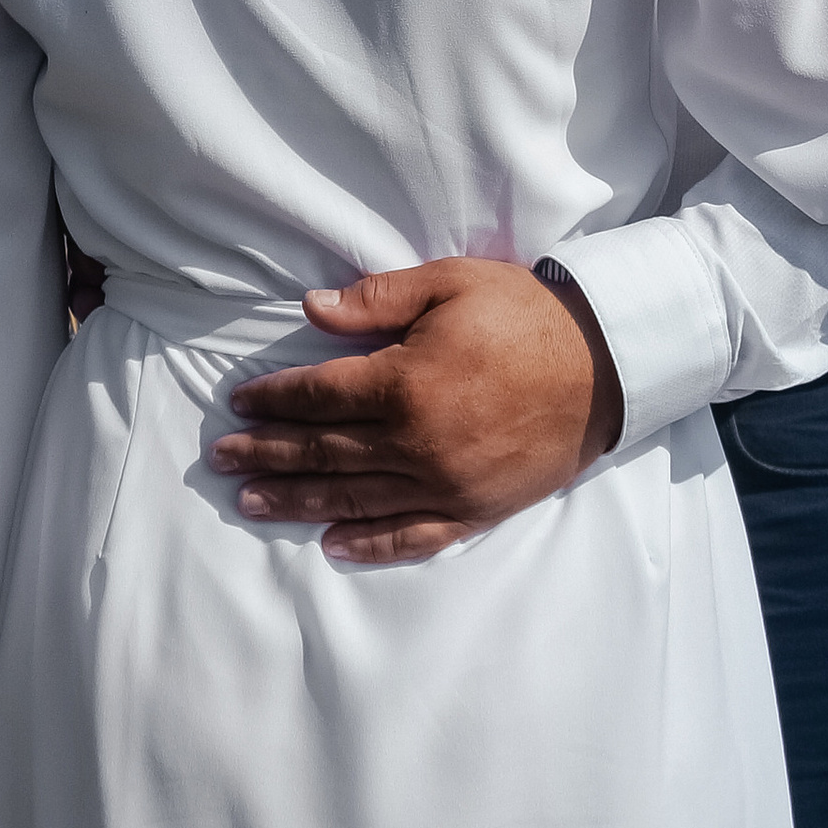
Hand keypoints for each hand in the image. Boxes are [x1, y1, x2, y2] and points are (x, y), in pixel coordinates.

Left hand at [210, 259, 620, 563]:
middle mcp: (417, 442)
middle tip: (223, 460)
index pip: (319, 397)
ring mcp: (446, 483)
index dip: (274, 400)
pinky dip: (370, 544)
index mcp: (406, 382)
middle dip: (268, 454)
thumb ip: (377, 299)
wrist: (605, 364)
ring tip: (252, 503)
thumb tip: (311, 310)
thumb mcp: (450, 283)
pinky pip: (413, 535)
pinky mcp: (476, 508)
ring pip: (355, 498)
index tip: (240, 402)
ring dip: (298, 501)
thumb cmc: (524, 314)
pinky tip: (333, 545)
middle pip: (324, 451)